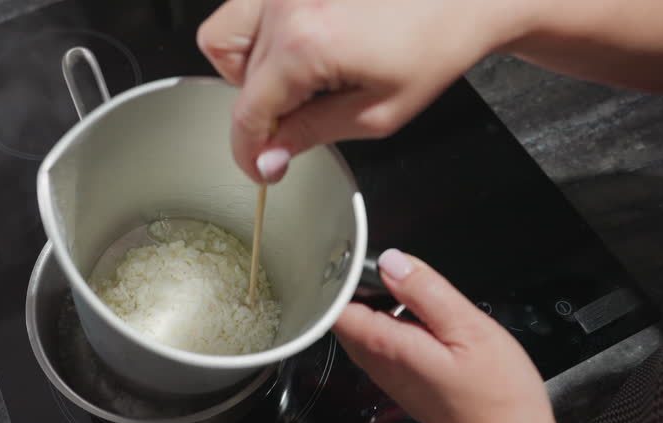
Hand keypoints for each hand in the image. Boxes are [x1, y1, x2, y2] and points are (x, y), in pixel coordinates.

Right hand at [197, 0, 535, 182]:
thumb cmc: (436, 45)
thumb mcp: (376, 113)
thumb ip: (311, 134)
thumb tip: (267, 158)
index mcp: (305, 44)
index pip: (247, 112)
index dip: (248, 150)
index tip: (260, 166)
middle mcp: (285, 5)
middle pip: (236, 80)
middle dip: (262, 111)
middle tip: (301, 119)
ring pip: (226, 39)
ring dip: (246, 71)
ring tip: (296, 81)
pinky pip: (243, 11)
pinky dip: (255, 38)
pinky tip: (293, 51)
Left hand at [332, 249, 580, 422]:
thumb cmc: (497, 398)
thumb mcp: (469, 329)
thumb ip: (425, 292)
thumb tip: (392, 261)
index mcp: (386, 346)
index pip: (334, 306)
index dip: (342, 277)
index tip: (362, 258)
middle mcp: (378, 363)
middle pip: (347, 314)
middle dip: (362, 288)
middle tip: (397, 271)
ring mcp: (388, 375)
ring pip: (366, 327)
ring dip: (382, 305)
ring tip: (414, 293)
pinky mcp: (402, 382)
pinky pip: (385, 343)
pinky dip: (396, 324)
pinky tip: (425, 321)